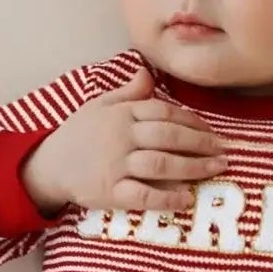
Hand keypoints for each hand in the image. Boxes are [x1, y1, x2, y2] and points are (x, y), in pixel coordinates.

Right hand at [21, 67, 226, 214]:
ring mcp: (116, 165)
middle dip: (201, 143)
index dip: (192, 121)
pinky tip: (187, 198)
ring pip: (162, 164)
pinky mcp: (111, 192)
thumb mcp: (98, 106)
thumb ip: (126, 93)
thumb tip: (147, 73)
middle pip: (169, 136)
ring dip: (194, 167)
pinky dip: (168, 197)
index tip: (211, 131)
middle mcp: (121, 137)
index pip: (164, 112)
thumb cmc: (77, 135)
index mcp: (122, 114)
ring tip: (217, 169)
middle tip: (225, 150)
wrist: (48, 166)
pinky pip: (144, 195)